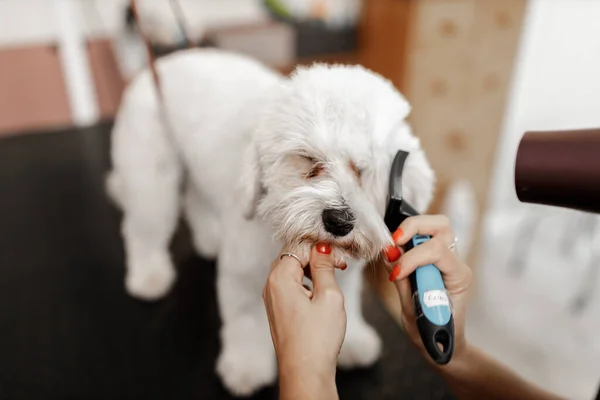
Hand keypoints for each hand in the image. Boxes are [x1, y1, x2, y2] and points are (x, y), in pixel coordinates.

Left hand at [263, 243, 345, 398]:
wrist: (305, 372)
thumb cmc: (317, 339)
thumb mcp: (329, 296)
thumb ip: (324, 267)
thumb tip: (322, 248)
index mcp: (280, 278)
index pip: (298, 245)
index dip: (320, 245)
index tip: (338, 253)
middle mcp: (271, 285)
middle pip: (292, 255)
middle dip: (315, 255)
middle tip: (338, 263)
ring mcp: (272, 299)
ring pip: (291, 270)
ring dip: (311, 268)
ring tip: (333, 275)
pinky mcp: (278, 310)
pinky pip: (290, 285)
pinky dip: (305, 281)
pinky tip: (321, 291)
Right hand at [384, 215, 471, 366]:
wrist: (443, 340)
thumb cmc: (432, 330)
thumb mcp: (413, 312)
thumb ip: (403, 282)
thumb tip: (390, 256)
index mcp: (458, 277)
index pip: (437, 251)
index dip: (412, 258)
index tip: (394, 274)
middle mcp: (456, 262)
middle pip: (442, 225)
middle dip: (414, 227)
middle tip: (394, 241)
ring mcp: (447, 258)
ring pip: (435, 225)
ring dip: (411, 229)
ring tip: (394, 245)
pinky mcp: (436, 258)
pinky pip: (424, 237)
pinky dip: (408, 237)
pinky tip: (396, 250)